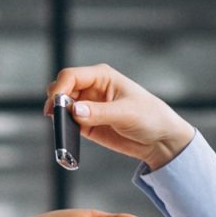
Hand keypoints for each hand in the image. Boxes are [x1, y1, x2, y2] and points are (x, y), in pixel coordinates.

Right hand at [46, 64, 196, 167]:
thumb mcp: (126, 113)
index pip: (71, 76)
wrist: (159, 140)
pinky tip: (67, 137)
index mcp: (101, 76)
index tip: (58, 104)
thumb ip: (99, 112)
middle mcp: (91, 89)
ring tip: (62, 129)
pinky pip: (68, 124)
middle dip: (56, 102)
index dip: (60, 88)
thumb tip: (74, 111)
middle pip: (61, 89)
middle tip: (57, 117)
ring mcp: (87, 107)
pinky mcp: (86, 124)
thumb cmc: (150, 117)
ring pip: (62, 107)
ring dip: (58, 117)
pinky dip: (63, 129)